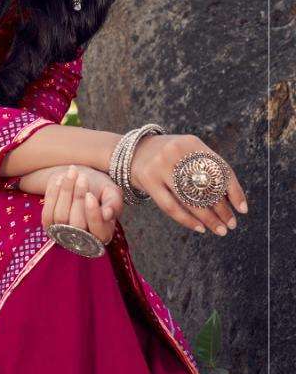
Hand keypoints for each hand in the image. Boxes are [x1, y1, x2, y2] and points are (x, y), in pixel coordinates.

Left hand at [21, 164, 123, 224]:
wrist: (80, 179)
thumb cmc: (100, 189)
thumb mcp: (112, 194)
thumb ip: (114, 204)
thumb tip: (107, 215)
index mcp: (103, 234)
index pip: (99, 231)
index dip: (93, 215)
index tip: (90, 195)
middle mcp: (83, 239)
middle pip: (77, 223)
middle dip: (78, 198)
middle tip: (82, 177)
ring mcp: (64, 233)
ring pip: (60, 217)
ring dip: (65, 192)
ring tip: (72, 172)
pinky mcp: (49, 225)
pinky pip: (47, 214)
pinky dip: (52, 195)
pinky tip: (59, 179)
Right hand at [129, 132, 247, 235]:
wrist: (131, 151)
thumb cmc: (169, 157)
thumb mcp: (187, 153)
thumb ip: (207, 169)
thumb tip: (234, 202)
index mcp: (192, 143)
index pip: (220, 170)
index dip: (234, 192)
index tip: (242, 210)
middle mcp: (176, 151)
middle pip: (206, 186)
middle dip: (222, 209)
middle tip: (231, 224)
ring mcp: (160, 165)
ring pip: (190, 199)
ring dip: (208, 218)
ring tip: (220, 230)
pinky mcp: (147, 179)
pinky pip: (171, 205)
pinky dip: (187, 220)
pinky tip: (199, 228)